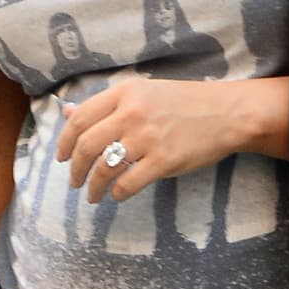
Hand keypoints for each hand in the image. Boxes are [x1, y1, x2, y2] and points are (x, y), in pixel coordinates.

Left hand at [57, 74, 288, 202]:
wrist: (228, 113)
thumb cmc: (184, 102)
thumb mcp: (143, 93)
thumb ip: (106, 104)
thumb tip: (66, 111)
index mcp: (125, 92)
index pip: (80, 118)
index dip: (64, 141)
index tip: (60, 157)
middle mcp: (132, 113)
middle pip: (86, 145)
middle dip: (75, 168)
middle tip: (74, 181)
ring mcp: (148, 138)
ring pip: (104, 168)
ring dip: (93, 186)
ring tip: (92, 195)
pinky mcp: (164, 160)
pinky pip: (128, 183)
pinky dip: (117, 194)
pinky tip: (117, 196)